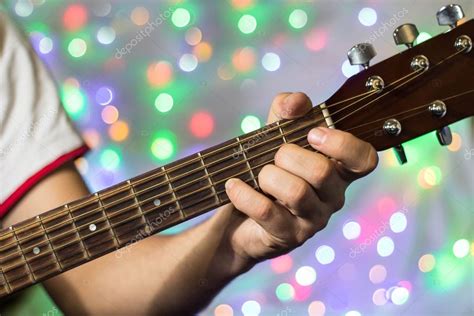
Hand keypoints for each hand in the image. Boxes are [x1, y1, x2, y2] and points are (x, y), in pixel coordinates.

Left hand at [221, 92, 377, 266]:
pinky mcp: (288, 237)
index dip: (343, 144)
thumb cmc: (265, 172)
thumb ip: (286, 113)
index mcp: (337, 170)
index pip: (364, 159)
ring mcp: (312, 220)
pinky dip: (244, 194)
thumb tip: (297, 101)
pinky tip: (234, 186)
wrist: (238, 216)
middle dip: (288, 156)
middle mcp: (332, 197)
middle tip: (274, 157)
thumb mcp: (273, 136)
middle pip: (323, 172)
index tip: (313, 134)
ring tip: (258, 175)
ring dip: (268, 176)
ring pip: (297, 192)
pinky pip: (267, 211)